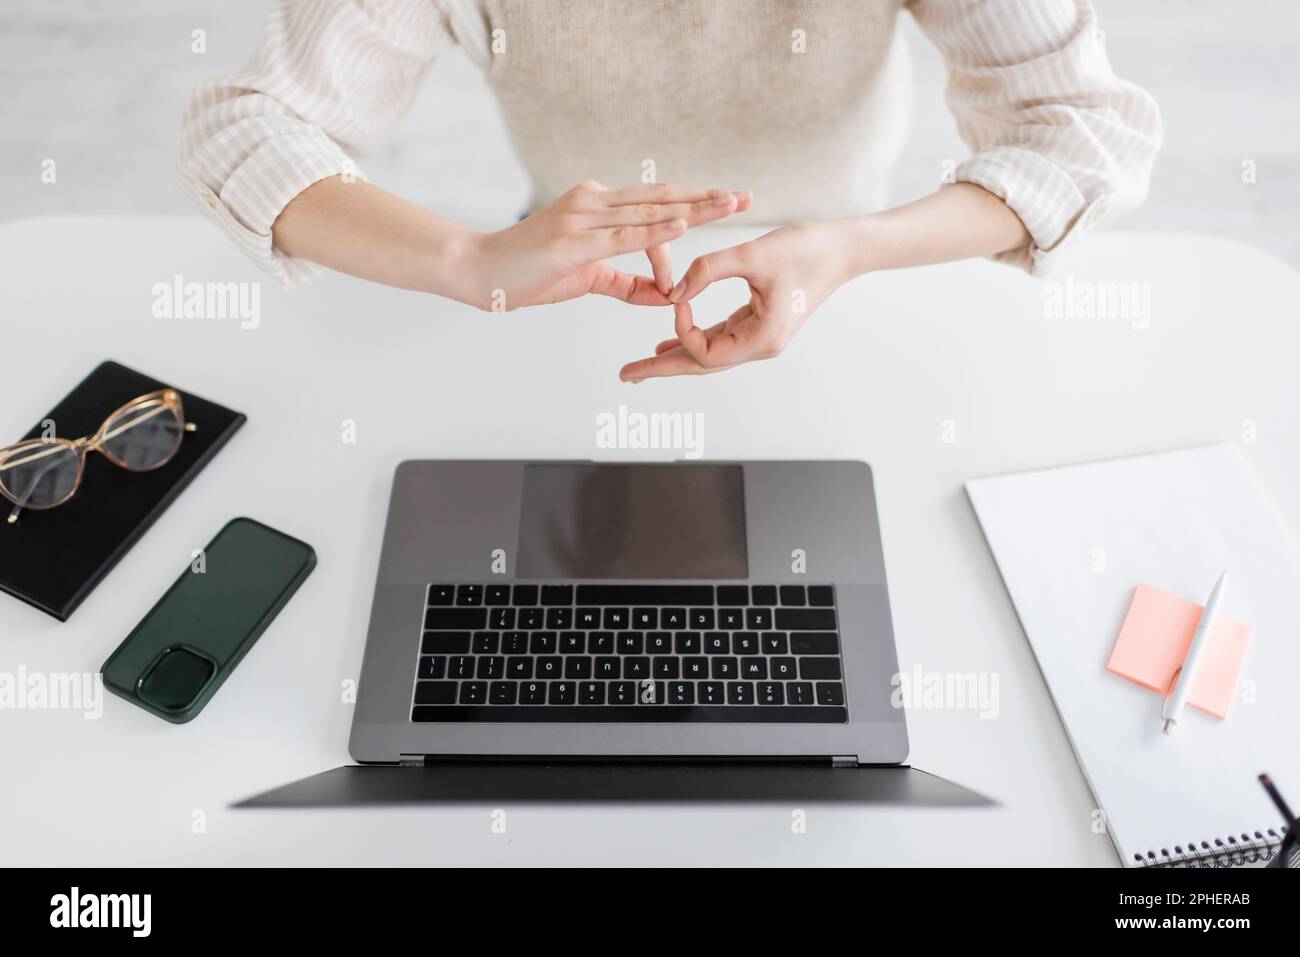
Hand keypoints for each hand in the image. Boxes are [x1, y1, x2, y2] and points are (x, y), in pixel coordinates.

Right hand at [466, 181, 750, 310]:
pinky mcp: (573, 240)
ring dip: (693, 209)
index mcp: (598, 205)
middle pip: (662, 198)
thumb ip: (626, 284)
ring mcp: (583, 217)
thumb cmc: (528, 274)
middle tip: (747, 197)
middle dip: (707, 198)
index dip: (693, 203)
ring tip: (729, 205)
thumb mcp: (587, 279)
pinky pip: (623, 236)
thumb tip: (664, 294)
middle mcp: (594, 201)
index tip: (727, 203)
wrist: (479, 272)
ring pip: (650, 212)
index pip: (656, 204)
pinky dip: (656, 232)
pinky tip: (683, 225)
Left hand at [619, 220, 861, 380]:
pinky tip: (668, 342)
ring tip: (640, 365)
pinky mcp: (758, 321)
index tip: (677, 297)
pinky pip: (718, 337)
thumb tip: (673, 289)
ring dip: (674, 357)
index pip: (706, 352)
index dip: (683, 329)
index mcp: (762, 338)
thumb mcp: (754, 254)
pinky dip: (692, 338)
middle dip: (662, 369)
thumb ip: (710, 269)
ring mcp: (759, 336)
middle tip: (626, 375)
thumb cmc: (808, 249)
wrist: (844, 247)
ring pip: (708, 353)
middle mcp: (760, 344)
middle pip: (701, 365)